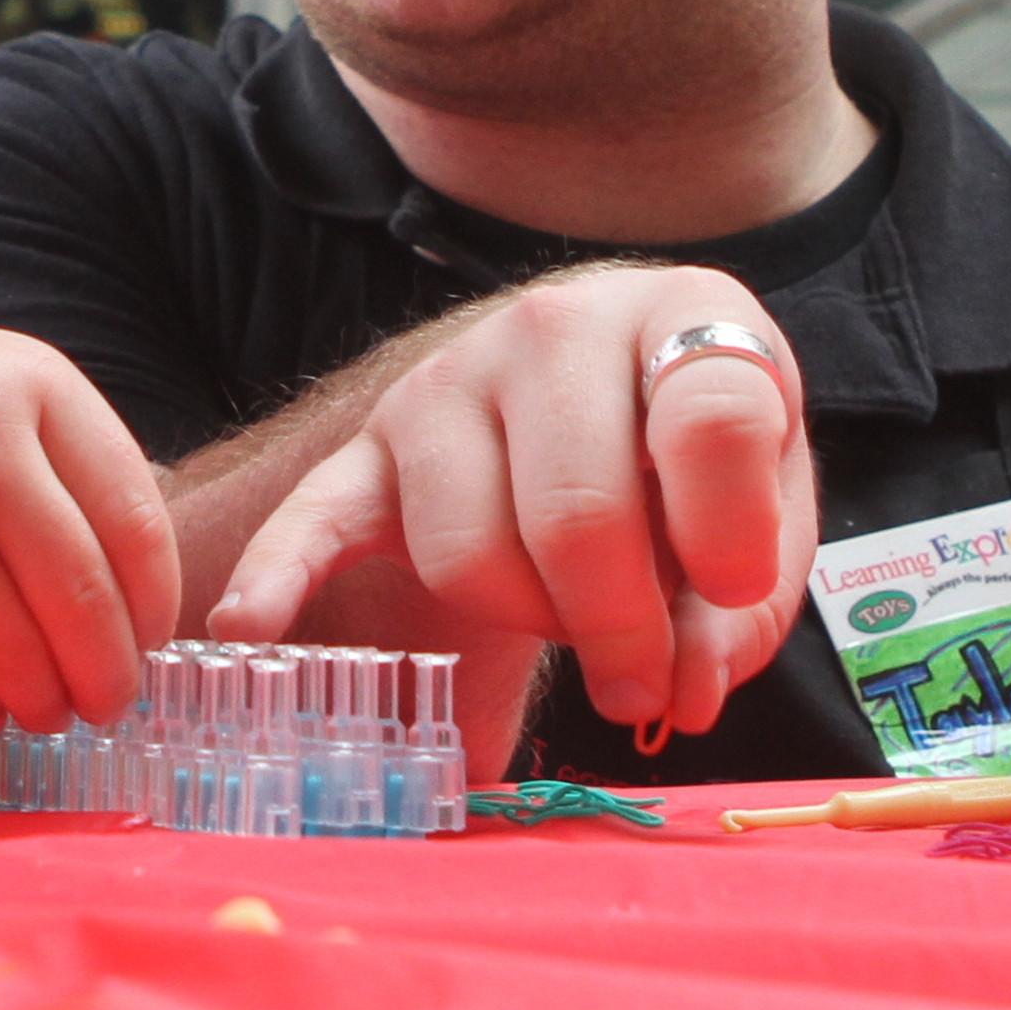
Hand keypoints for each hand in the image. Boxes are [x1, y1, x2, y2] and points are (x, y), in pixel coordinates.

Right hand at [0, 285, 182, 737]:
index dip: (153, 602)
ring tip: (47, 711)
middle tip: (109, 704)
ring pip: (11, 644)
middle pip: (80, 593)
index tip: (151, 643)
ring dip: (41, 699)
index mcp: (31, 382)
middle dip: (106, 671)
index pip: (135, 517)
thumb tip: (138, 593)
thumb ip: (60, 462)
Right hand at [208, 267, 815, 737]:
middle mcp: (556, 327)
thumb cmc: (685, 453)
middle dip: (617, 630)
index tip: (730, 592)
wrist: (588, 381)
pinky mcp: (371, 447)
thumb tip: (680, 694)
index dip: (730, 534)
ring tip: (563, 616)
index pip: (711, 420)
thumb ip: (741, 609)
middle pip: (579, 513)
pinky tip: (250, 626)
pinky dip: (282, 574)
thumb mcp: (760, 506)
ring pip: (471, 550)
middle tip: (639, 680)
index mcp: (683, 315)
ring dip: (526, 621)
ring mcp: (449, 383)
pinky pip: (317, 516)